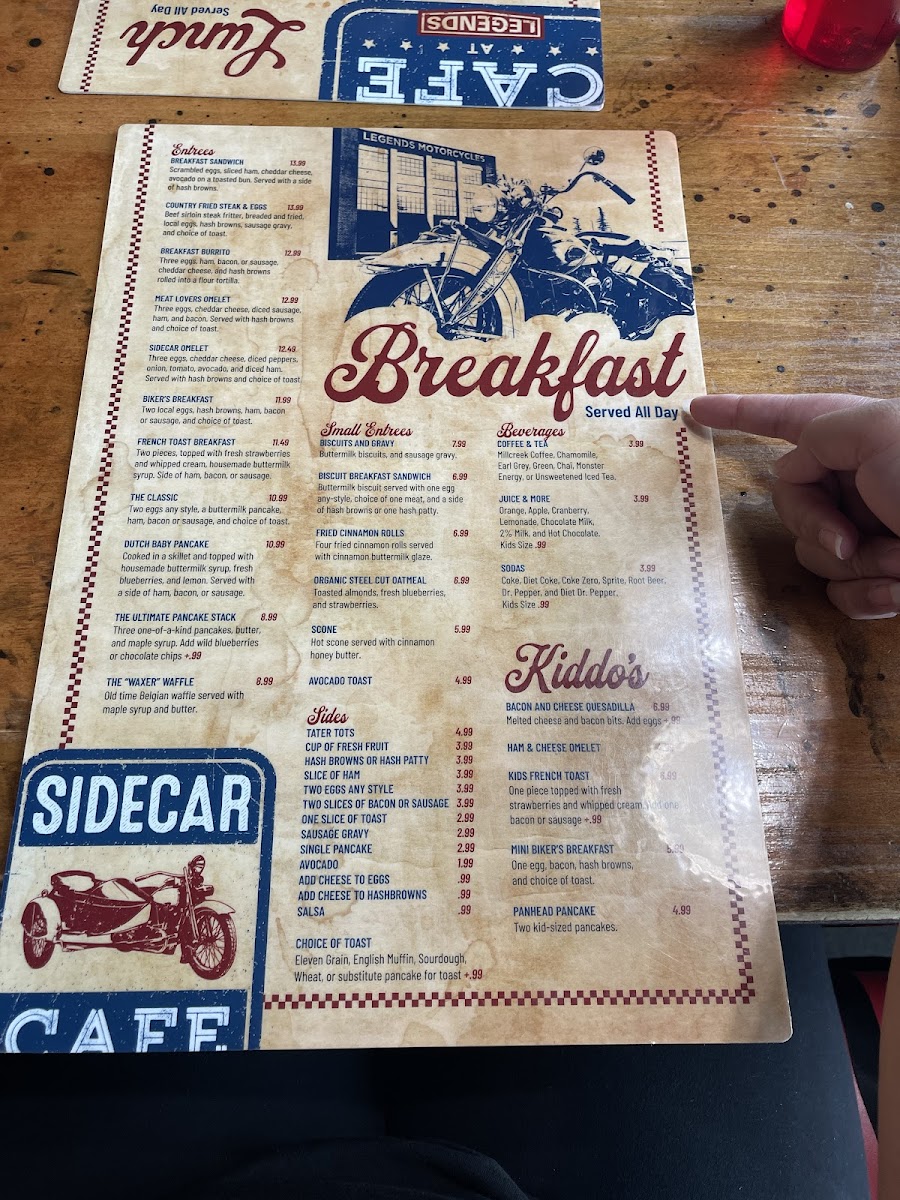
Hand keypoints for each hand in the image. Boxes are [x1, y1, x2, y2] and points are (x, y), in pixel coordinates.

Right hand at [690, 393, 899, 619]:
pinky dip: (869, 596)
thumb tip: (798, 471)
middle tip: (856, 537)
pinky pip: (840, 596)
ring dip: (855, 566)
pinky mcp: (886, 577)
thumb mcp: (880, 431)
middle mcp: (860, 481)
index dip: (738, 413)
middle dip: (817, 528)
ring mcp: (872, 532)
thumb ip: (822, 433)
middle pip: (789, 506)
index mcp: (858, 435)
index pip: (785, 417)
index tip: (696, 409)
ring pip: (814, 558)